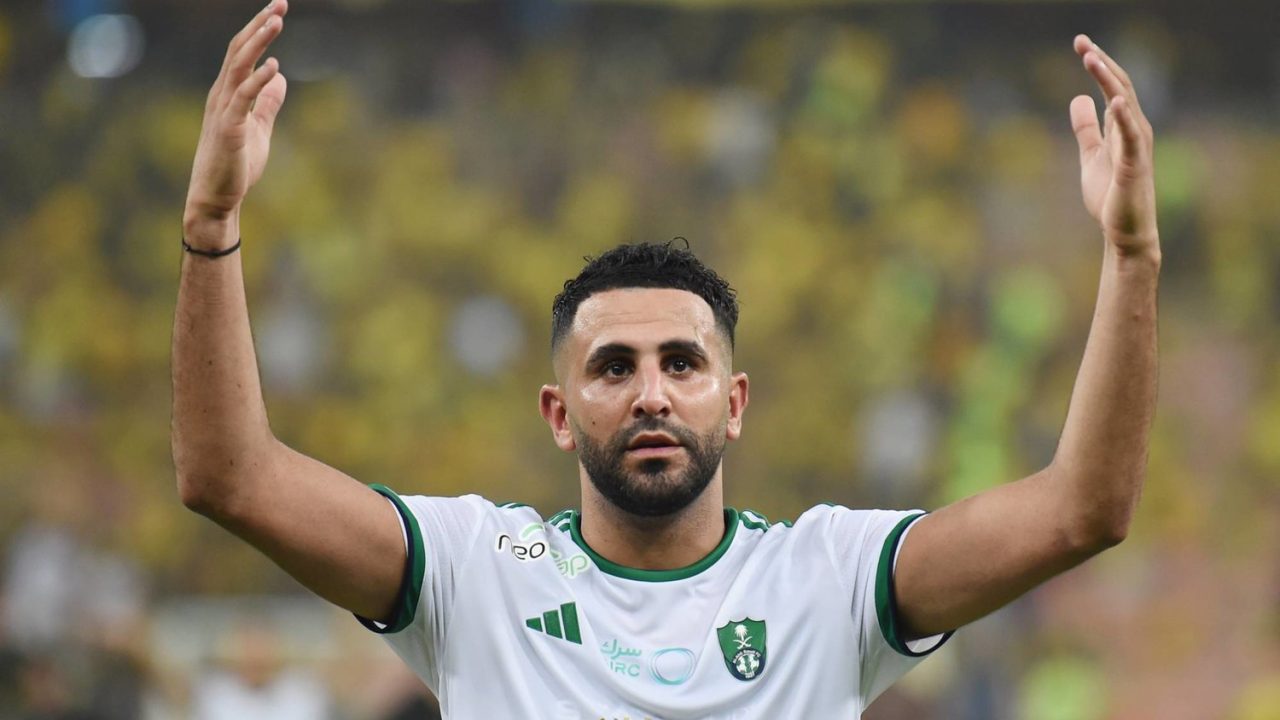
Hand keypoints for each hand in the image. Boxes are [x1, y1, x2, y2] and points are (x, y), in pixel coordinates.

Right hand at [184, 0, 289, 239]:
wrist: (216, 199)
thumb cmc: (234, 165)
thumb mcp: (258, 129)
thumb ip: (267, 103)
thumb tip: (280, 79)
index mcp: (228, 93)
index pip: (242, 52)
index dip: (259, 29)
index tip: (278, 9)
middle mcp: (221, 95)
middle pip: (239, 50)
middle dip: (260, 25)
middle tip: (281, 3)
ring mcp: (223, 110)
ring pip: (239, 67)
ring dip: (258, 43)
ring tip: (277, 21)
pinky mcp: (228, 129)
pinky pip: (243, 99)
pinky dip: (257, 80)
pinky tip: (274, 66)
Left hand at [1070, 35, 1159, 259]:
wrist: (1124, 233)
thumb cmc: (1111, 195)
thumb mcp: (1090, 155)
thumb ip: (1085, 128)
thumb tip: (1078, 98)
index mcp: (1122, 126)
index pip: (1111, 86)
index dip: (1097, 64)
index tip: (1081, 43)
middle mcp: (1134, 130)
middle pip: (1119, 87)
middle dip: (1101, 63)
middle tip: (1081, 41)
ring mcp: (1136, 146)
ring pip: (1125, 105)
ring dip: (1108, 80)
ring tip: (1092, 59)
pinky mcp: (1134, 166)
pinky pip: (1131, 136)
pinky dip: (1123, 117)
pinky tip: (1113, 100)